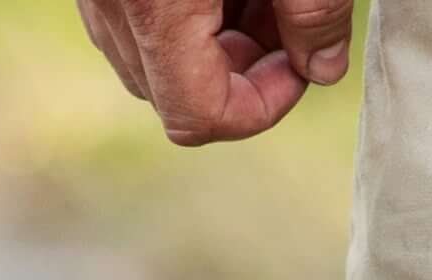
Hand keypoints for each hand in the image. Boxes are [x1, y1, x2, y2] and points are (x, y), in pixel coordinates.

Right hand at [70, 0, 343, 145]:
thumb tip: (324, 70)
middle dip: (242, 75)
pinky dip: (183, 16)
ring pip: (150, 59)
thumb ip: (315, 13)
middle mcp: (108, 1)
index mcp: (153, 6)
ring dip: (212, 47)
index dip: (263, 108)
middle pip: (173, 95)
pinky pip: (133, 19)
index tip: (301, 65)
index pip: (200, 116)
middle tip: (289, 23)